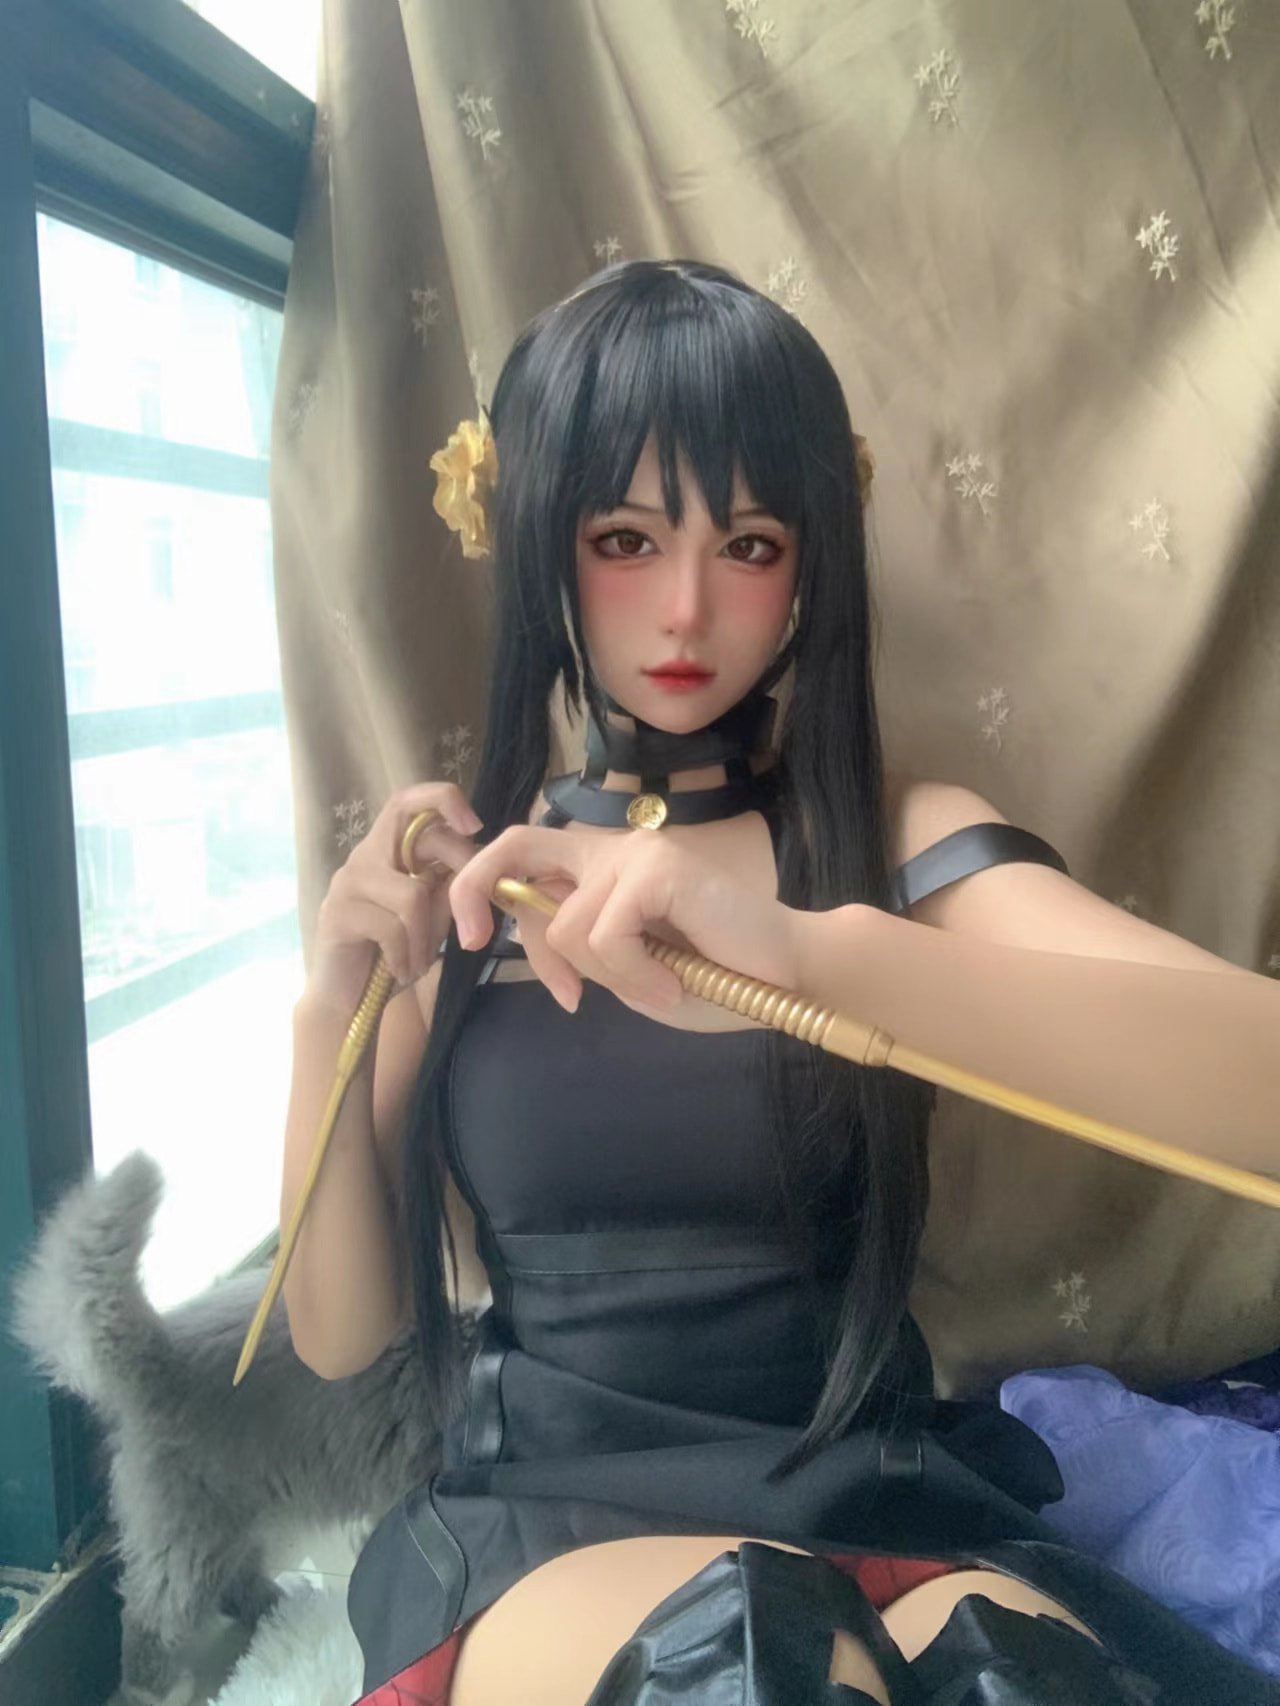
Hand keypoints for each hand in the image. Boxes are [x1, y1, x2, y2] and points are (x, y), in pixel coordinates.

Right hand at [307, 781, 481, 1016]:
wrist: (347, 1001)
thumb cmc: (392, 955)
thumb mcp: (430, 918)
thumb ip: (448, 888)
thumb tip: (481, 862)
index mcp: (388, 852)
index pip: (408, 801)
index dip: (442, 799)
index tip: (475, 826)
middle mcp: (364, 856)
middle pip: (411, 828)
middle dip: (456, 864)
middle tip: (468, 912)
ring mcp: (347, 882)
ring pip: (412, 895)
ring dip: (426, 939)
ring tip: (420, 963)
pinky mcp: (337, 913)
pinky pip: (391, 928)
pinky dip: (406, 957)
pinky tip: (400, 973)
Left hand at [448, 825, 809, 1029]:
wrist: (785, 976)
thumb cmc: (714, 978)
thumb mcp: (627, 972)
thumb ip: (580, 950)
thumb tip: (526, 937)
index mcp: (603, 869)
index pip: (524, 859)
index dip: (484, 892)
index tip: (473, 942)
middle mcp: (614, 849)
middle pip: (517, 847)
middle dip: (478, 889)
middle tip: (472, 941)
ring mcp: (636, 854)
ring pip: (566, 927)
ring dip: (608, 977)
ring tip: (662, 988)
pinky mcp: (657, 869)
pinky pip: (605, 936)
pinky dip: (633, 976)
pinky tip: (673, 986)